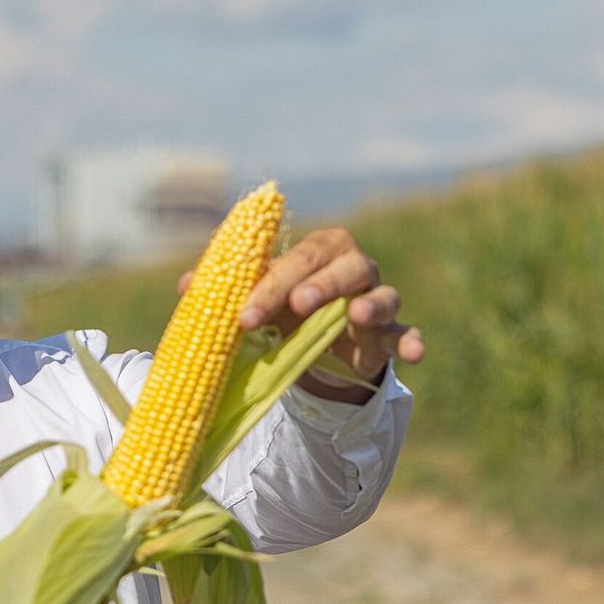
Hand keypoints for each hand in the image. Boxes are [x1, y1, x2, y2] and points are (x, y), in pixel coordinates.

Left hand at [179, 227, 425, 401]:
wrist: (315, 338)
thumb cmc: (285, 305)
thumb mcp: (257, 296)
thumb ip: (226, 289)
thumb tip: (187, 287)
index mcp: (320, 250)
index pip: (299, 258)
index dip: (272, 285)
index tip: (244, 316)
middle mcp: (354, 267)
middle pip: (346, 267)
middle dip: (320, 285)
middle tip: (296, 306)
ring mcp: (377, 299)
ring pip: (384, 294)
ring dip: (371, 304)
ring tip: (355, 315)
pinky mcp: (390, 334)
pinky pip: (406, 334)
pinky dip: (413, 342)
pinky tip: (416, 353)